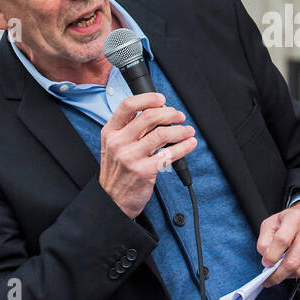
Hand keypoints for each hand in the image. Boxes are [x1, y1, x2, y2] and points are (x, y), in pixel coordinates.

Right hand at [98, 92, 196, 217]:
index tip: (162, 99)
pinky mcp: (144, 171)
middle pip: (149, 116)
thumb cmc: (117, 171)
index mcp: (110, 132)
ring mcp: (131, 157)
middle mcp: (119, 142)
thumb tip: (158, 114)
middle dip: (170, 113)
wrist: (112, 201)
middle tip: (179, 116)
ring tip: (188, 130)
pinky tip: (190, 144)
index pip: (127, 106)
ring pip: (162, 134)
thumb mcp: (114, 146)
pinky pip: (170, 154)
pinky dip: (184, 147)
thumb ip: (130, 130)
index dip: (148, 98)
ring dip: (180, 130)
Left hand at [258, 199, 299, 286]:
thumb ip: (264, 240)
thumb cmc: (292, 220)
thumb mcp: (272, 223)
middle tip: (271, 278)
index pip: (281, 241)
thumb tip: (267, 259)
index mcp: (295, 218)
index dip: (271, 256)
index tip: (266, 263)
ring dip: (291, 275)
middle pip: (293, 261)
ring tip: (285, 271)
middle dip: (278, 274)